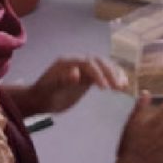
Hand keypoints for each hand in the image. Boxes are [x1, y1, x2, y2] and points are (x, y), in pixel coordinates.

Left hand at [12, 57, 127, 116]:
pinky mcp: (89, 76)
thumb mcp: (49, 90)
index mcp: (68, 62)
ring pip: (105, 66)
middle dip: (110, 73)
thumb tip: (76, 72)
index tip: (105, 88)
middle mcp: (78, 61)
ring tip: (123, 87)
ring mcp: (84, 68)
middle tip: (118, 88)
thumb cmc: (43, 96)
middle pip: (99, 62)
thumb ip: (62, 80)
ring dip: (115, 74)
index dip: (98, 73)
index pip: (88, 63)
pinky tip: (122, 85)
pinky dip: (115, 77)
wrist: (39, 100)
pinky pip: (105, 73)